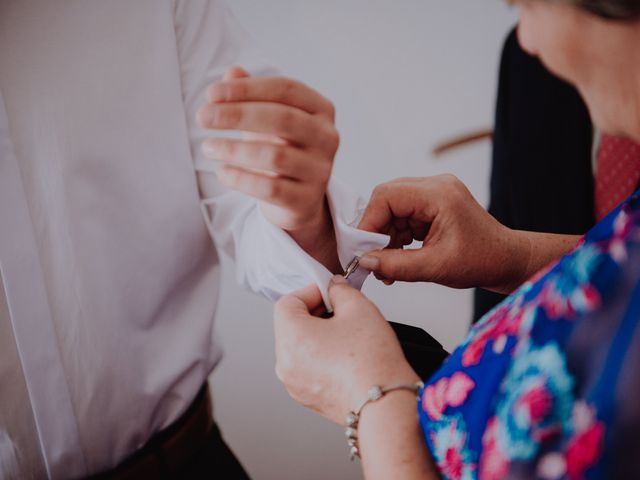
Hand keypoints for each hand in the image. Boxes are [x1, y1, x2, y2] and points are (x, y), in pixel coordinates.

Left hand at [196, 67, 338, 232]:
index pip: (285, 89)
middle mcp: (327, 137)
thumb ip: (250, 95)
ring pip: (275, 156)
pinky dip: (241, 179)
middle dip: (237, 115)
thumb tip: (231, 73)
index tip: (211, 94)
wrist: (297, 200)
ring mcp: (320, 170)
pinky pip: (270, 189)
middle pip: (282, 119)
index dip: (247, 89)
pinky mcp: (306, 200)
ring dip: (234, 149)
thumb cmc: (280, 149)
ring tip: (208, 147)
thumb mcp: (264, 119)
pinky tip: (222, 172)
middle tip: (202, 117)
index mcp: (320, 109)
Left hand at [273, 276, 418, 423]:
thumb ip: (341, 290)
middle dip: (315, 313)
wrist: (385, 403)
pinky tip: (346, 356)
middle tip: (342, 312)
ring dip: (318, 336)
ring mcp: (294, 384)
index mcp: (291, 338)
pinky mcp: (307, 397)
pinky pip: (307, 368)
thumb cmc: (371, 360)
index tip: (330, 292)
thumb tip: (334, 288)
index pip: (287, 303)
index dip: (310, 292)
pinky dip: (321, 358)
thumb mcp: (359, 308)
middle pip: (291, 325)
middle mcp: (285, 363)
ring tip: (347, 336)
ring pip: (299, 348)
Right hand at [357, 175, 530, 292]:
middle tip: (373, 258)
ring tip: (388, 265)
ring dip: (385, 237)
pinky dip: (396, 238)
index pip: (387, 196)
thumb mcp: (436, 267)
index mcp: (439, 194)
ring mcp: (434, 195)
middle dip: (376, 231)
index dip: (369, 222)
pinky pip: (402, 217)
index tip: (362, 248)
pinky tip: (398, 258)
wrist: (507, 261)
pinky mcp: (432, 207)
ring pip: (392, 210)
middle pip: (387, 200)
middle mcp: (435, 187)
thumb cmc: (483, 260)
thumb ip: (396, 265)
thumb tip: (365, 262)